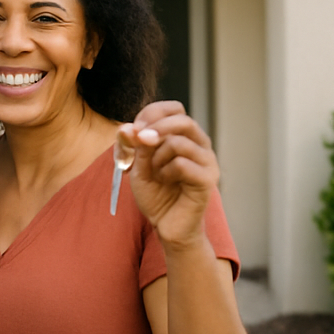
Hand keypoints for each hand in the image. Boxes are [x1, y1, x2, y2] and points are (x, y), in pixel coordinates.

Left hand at [120, 101, 219, 251]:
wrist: (167, 225)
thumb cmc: (156, 194)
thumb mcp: (138, 167)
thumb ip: (135, 147)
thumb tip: (126, 127)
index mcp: (185, 137)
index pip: (175, 109)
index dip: (153, 113)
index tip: (134, 129)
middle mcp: (200, 145)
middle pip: (183, 120)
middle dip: (154, 129)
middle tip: (140, 142)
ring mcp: (207, 161)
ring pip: (179, 143)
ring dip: (157, 156)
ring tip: (155, 172)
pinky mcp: (208, 180)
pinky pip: (182, 164)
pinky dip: (166, 171)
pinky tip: (165, 181)